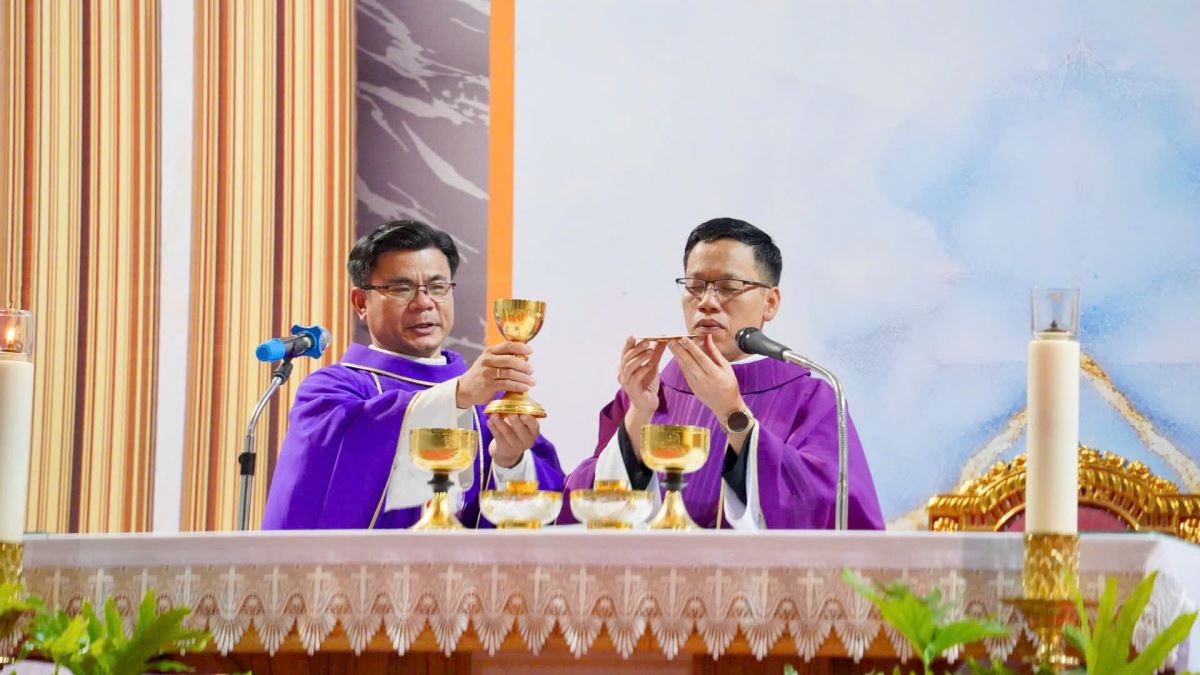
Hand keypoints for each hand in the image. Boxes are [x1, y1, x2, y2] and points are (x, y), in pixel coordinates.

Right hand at [456, 341, 535, 407]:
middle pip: (510, 360)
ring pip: (510, 373)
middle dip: (524, 365)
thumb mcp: (489, 361)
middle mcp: (487, 360)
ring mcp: (487, 373)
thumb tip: (525, 358)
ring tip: (532, 381)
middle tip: (531, 370)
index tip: (531, 350)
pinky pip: (507, 384)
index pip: (507, 346)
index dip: (521, 347)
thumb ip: (503, 358)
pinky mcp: (488, 385)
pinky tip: (525, 388)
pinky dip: (518, 386)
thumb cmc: (482, 374)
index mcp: (489, 352)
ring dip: (524, 378)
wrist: (465, 388)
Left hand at [487, 414, 538, 467]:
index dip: (529, 420)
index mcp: (533, 431)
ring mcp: (516, 447)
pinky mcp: (505, 449)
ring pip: (507, 433)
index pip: (534, 425)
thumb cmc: (515, 430)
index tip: (523, 414)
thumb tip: (510, 398)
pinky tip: (489, 421)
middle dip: (515, 422)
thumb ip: (519, 413)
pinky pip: (498, 437)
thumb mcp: (521, 423)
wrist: (508, 451)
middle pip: (521, 431)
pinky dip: (493, 428)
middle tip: (511, 414)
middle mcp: (527, 440)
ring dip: (500, 423)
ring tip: (493, 415)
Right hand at [618, 336, 666, 452]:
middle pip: (626, 358)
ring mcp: (626, 382)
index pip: (625, 353)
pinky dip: (642, 371)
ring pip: (629, 367)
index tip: (634, 336)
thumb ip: (656, 353)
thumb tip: (662, 338)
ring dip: (639, 358)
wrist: (648, 404)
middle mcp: (623, 373)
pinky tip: (649, 366)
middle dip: (636, 348)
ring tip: (650, 352)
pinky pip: (635, 379)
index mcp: (626, 366)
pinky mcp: (632, 390)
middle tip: (647, 342)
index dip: (628, 344)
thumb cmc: (648, 384)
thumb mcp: (653, 366)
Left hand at [667, 335, 743, 419]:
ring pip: (685, 367)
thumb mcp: (726, 367)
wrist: (726, 406)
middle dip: (679, 350)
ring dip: (677, 355)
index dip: (691, 348)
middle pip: (689, 362)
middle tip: (671, 339)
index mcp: (715, 374)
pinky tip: (676, 356)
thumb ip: (714, 352)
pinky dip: (680, 363)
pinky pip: (685, 373)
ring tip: (671, 345)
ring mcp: (697, 385)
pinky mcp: (692, 388)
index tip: (684, 338)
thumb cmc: (729, 385)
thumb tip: (707, 338)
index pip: (701, 358)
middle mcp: (704, 380)